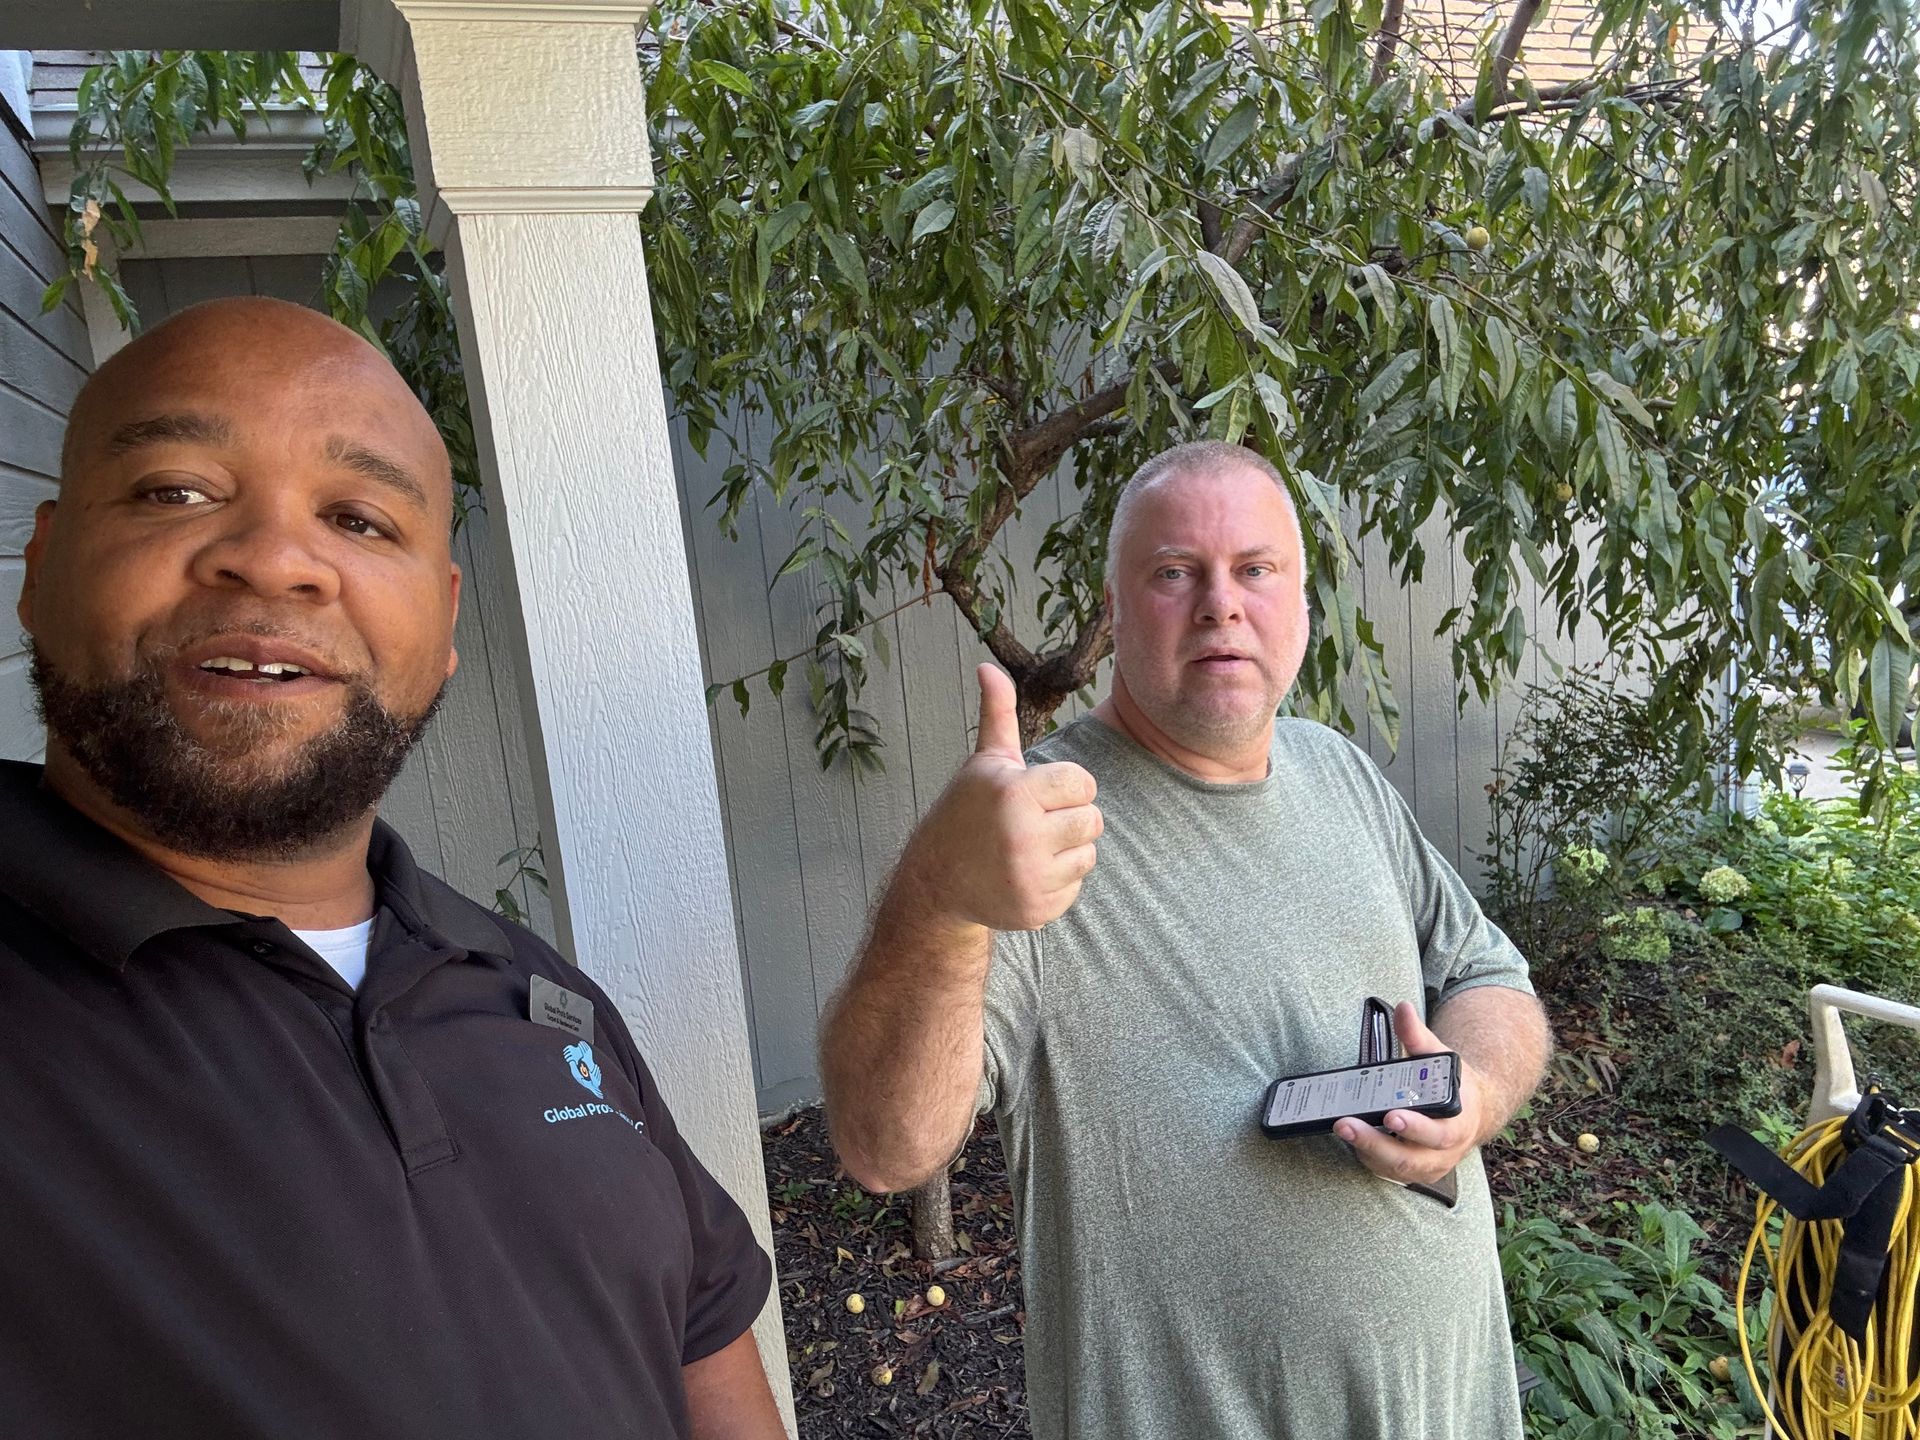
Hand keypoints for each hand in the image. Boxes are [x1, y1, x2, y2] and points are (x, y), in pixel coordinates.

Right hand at [902, 664, 1101, 931]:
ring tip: (1030, 848)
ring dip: (1067, 851)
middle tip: (1034, 823)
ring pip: (1088, 854)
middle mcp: (1022, 836)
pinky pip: (1076, 887)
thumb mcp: (985, 762)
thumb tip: (987, 665)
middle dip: (1070, 818)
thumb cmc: (967, 811)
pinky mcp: (1035, 910)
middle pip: (1093, 820)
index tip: (1037, 794)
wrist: (936, 879)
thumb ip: (998, 713)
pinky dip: (1058, 882)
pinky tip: (1025, 875)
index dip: (1065, 787)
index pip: (1084, 783)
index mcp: (1014, 792)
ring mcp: (1028, 877)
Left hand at [1335, 1001, 1485, 1186]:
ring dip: (1366, 1151)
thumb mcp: (1441, 1058)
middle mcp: (1444, 1151)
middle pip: (1410, 1157)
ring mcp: (1428, 1166)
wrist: (1472, 1112)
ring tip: (1341, 1128)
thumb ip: (1419, 1037)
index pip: (1438, 1132)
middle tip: (1346, 1124)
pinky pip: (1388, 1171)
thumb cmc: (1454, 1085)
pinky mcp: (1413, 1172)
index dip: (1415, 1127)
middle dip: (1376, 1142)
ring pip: (1396, 1168)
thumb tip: (1403, 1008)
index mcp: (1457, 1123)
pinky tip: (1350, 1139)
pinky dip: (1368, 1157)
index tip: (1391, 1115)